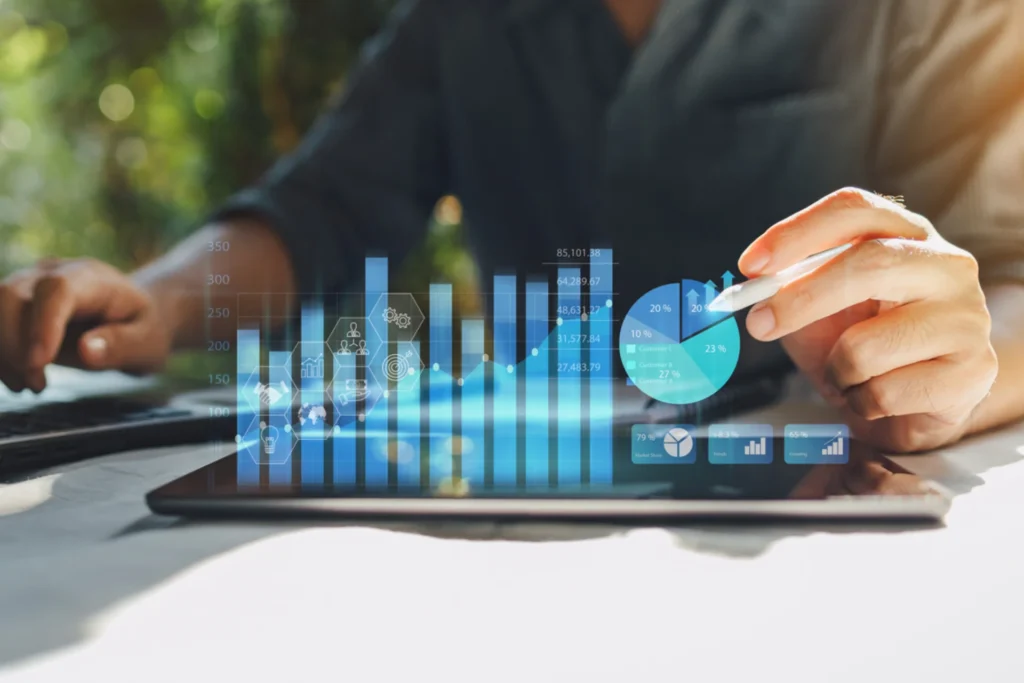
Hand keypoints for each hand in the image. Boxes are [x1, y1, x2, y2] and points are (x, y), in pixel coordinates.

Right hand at [0, 258, 172, 392]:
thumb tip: (87, 350)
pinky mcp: (15, 303)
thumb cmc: (142, 329)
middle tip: (37, 385)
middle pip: (12, 295)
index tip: (39, 363)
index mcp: (92, 278)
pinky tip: (17, 379)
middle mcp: (53, 273)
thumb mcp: (147, 342)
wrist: (132, 316)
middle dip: (14, 345)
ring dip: (1, 352)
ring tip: (29, 385)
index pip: (57, 290)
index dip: (42, 324)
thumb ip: (121, 345)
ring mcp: (29, 284)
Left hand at [738, 188, 997, 451]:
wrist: (917, 406)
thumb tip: (750, 294)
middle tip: (758, 324)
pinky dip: (862, 403)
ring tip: (849, 376)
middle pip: (869, 263)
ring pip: (867, 345)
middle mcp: (945, 265)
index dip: (797, 232)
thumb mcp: (817, 312)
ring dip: (836, 371)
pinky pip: (884, 392)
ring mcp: (966, 317)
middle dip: (801, 298)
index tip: (751, 265)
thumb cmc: (864, 346)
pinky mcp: (972, 371)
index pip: (854, 210)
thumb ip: (787, 294)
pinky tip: (878, 398)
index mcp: (905, 235)